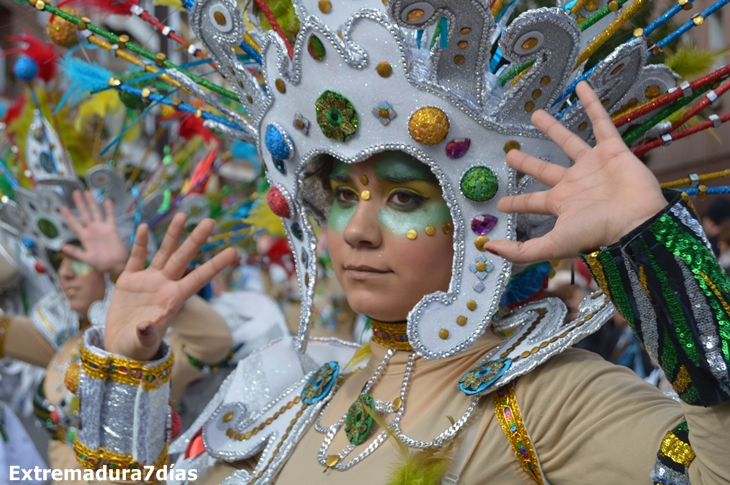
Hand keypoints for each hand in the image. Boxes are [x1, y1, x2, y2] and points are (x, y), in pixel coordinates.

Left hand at [60, 191, 128, 275]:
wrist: (117, 265)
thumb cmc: (102, 263)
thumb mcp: (86, 258)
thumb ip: (75, 252)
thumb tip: (61, 247)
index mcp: (85, 236)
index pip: (74, 224)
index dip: (69, 216)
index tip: (62, 207)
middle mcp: (92, 230)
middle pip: (84, 213)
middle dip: (79, 203)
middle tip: (75, 193)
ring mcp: (102, 228)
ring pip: (96, 212)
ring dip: (91, 203)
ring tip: (87, 193)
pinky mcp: (112, 228)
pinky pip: (110, 216)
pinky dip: (109, 209)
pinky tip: (107, 201)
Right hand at [104, 213, 236, 360]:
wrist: (119, 347)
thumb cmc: (136, 348)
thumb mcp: (142, 344)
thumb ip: (146, 335)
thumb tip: (145, 327)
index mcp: (174, 299)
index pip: (199, 278)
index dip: (215, 265)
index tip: (233, 251)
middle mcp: (165, 285)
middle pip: (183, 258)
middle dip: (196, 240)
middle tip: (210, 221)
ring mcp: (148, 281)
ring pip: (163, 253)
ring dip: (173, 235)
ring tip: (183, 215)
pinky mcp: (129, 280)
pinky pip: (136, 258)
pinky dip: (140, 243)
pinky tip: (145, 227)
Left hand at [485, 82, 666, 263]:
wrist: (637, 222)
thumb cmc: (597, 233)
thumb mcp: (553, 245)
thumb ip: (521, 251)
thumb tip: (488, 248)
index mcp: (561, 203)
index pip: (532, 201)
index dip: (516, 202)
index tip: (501, 204)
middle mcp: (574, 183)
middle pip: (544, 169)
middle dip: (527, 163)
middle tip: (510, 154)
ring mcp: (593, 165)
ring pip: (568, 141)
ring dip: (553, 128)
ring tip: (536, 114)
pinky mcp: (613, 150)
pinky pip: (602, 122)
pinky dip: (593, 104)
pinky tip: (582, 87)